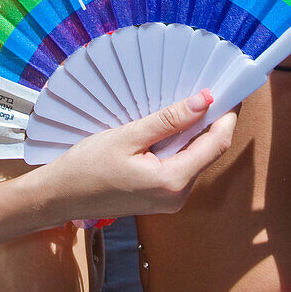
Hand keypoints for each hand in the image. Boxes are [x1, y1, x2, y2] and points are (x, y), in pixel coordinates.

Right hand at [45, 91, 234, 223]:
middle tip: (208, 91)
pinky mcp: (161, 199)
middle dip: (212, 122)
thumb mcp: (128, 136)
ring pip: (195, 160)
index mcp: (172, 182)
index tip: (230, 91)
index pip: (216, 145)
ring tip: (187, 104)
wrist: (60, 196)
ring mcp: (170, 201)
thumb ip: (169, 120)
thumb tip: (204, 101)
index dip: (227, 117)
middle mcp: (177, 197)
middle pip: (208, 153)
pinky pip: (181, 168)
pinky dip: (180, 146)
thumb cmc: (87, 167)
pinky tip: (170, 128)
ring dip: (194, 133)